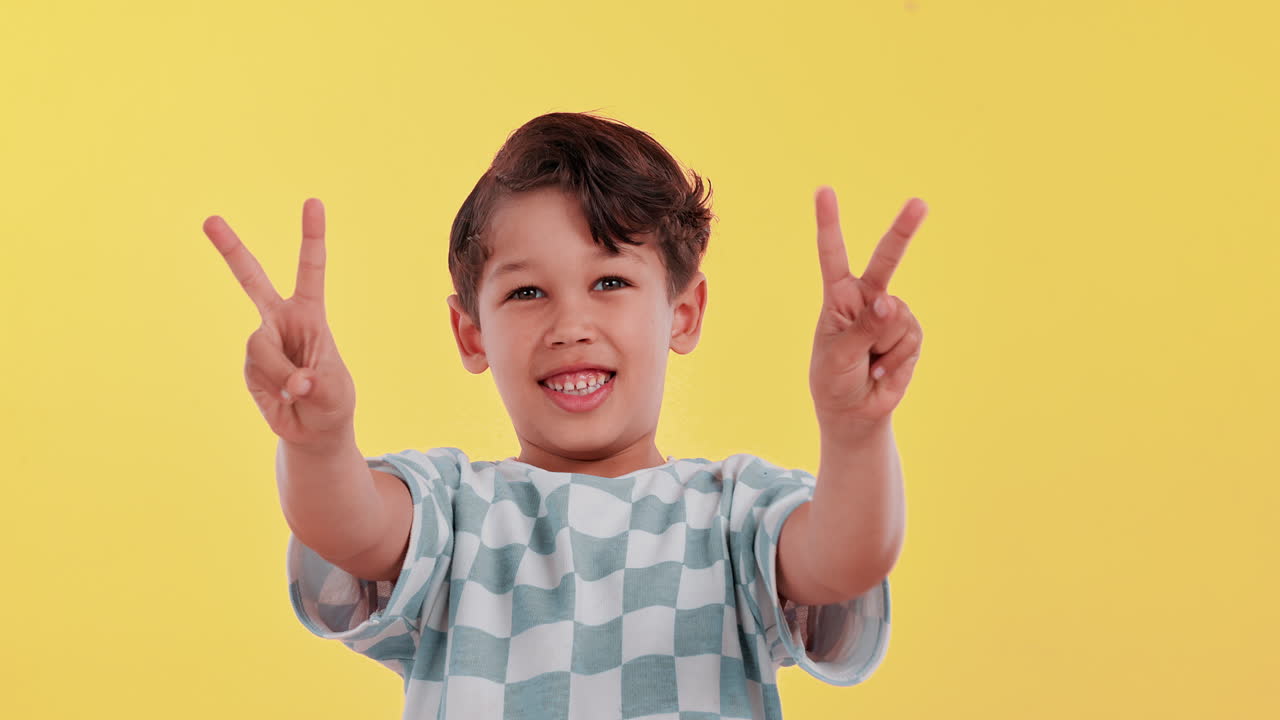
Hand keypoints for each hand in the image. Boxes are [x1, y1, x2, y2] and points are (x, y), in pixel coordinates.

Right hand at [203, 198, 357, 451]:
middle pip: (251, 279)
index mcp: (309, 313)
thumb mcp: (335, 391)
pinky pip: (256, 372)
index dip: (311, 235)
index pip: (310, 268)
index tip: (313, 201)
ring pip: (260, 346)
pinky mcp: (248, 365)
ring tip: (298, 391)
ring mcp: (260, 341)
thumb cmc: (332, 401)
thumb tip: (294, 383)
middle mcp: (280, 320)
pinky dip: (274, 389)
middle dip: (230, 249)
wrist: (312, 428)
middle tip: (209, 219)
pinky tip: (284, 398)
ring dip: (280, 373)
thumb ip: (315, 384)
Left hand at [809, 186, 926, 436]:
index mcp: (838, 296)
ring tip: (869, 362)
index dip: (829, 223)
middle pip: (887, 259)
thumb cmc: (834, 379)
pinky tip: (882, 369)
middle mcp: (867, 298)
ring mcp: (891, 314)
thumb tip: (890, 301)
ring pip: (899, 316)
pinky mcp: (910, 333)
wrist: (854, 411)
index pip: (833, 254)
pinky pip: (911, 337)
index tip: (824, 191)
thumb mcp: (837, 356)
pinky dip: (896, 358)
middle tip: (920, 203)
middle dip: (904, 230)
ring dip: (885, 345)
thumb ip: (863, 328)